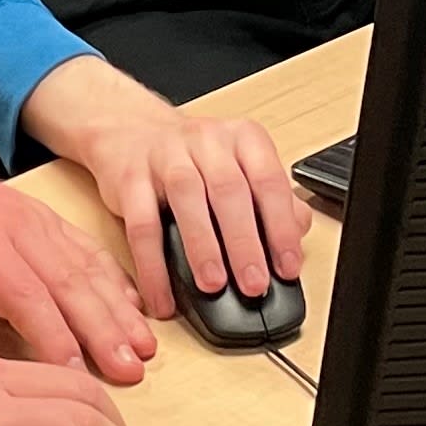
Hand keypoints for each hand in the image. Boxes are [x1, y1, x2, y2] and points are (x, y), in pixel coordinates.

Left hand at [0, 142, 153, 382]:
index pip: (23, 295)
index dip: (53, 336)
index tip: (77, 375)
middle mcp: (13, 226)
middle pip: (68, 282)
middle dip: (104, 328)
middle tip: (131, 369)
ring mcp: (32, 220)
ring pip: (86, 266)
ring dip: (118, 308)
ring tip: (145, 346)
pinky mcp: (40, 219)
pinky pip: (85, 249)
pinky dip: (113, 279)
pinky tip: (134, 307)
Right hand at [24, 55, 308, 311]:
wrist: (129, 130)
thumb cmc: (195, 159)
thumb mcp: (240, 168)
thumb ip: (271, 201)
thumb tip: (296, 239)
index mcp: (243, 139)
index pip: (269, 181)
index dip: (281, 226)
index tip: (288, 267)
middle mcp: (206, 141)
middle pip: (229, 190)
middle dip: (244, 243)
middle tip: (254, 284)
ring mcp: (166, 155)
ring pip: (187, 198)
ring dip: (202, 247)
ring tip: (213, 285)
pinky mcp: (130, 178)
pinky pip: (141, 224)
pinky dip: (152, 265)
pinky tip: (162, 296)